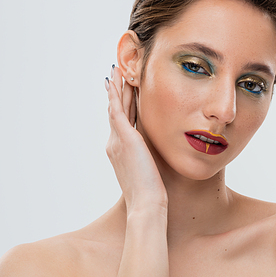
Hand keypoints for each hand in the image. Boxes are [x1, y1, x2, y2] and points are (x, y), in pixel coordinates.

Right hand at [105, 66, 166, 211]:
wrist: (146, 204)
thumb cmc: (152, 193)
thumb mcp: (150, 171)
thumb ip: (151, 158)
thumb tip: (160, 152)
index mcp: (122, 151)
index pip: (123, 122)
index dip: (124, 105)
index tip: (126, 92)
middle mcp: (115, 143)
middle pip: (117, 111)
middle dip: (118, 93)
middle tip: (117, 75)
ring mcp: (117, 140)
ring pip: (115, 107)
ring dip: (116, 88)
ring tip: (116, 71)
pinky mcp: (124, 137)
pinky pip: (117, 109)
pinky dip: (115, 94)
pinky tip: (117, 80)